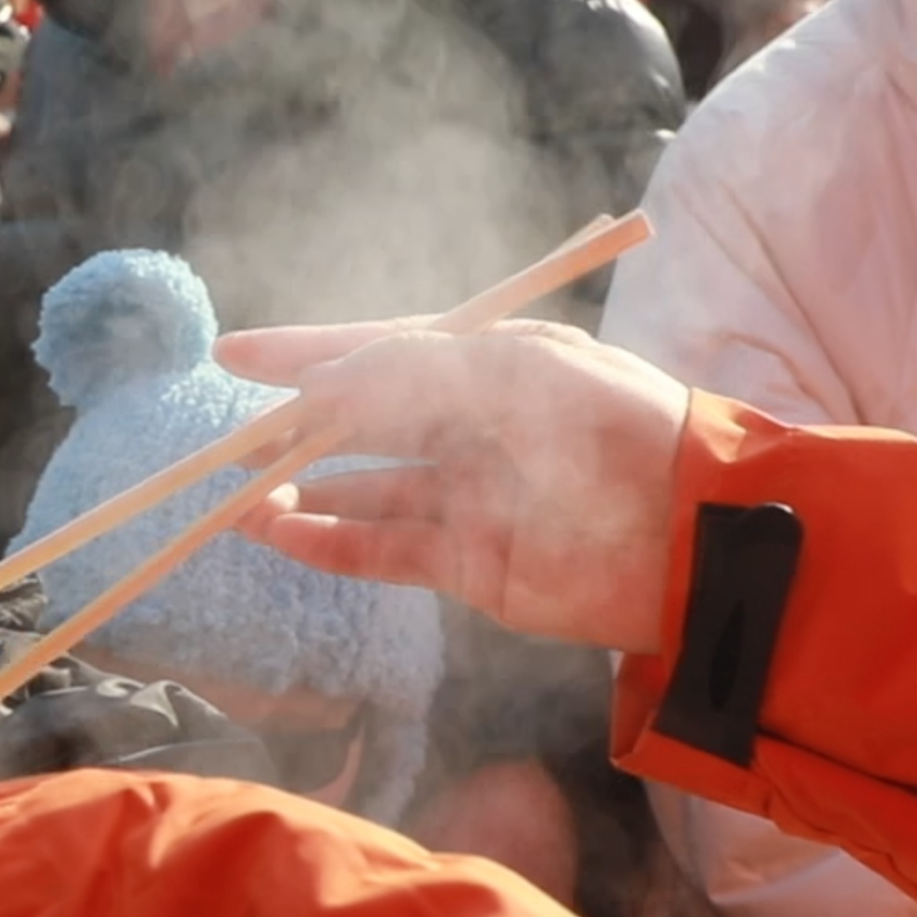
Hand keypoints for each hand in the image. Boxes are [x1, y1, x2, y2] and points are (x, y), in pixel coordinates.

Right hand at [215, 320, 690, 653]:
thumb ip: (407, 376)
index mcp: (493, 363)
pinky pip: (386, 551)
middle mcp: (477, 426)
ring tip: (239, 500)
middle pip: (363, 424)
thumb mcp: (507, 375)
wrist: (692, 536)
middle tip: (225, 443)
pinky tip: (282, 535)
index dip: (307, 351)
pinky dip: (333, 545)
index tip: (235, 357)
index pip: (380, 349)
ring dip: (304, 493)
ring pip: (366, 492)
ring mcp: (473, 498)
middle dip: (294, 431)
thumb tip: (316, 390)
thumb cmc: (608, 430)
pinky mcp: (474, 567)